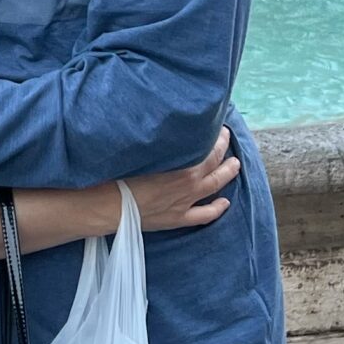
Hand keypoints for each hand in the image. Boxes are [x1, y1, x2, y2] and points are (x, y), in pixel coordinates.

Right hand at [126, 129, 241, 231]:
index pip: (208, 147)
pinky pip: (205, 215)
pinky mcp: (178, 218)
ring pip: (214, 186)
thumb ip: (166, 143)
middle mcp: (190, 183)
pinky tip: (225, 203)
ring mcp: (186, 202)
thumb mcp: (145, 150)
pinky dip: (218, 208)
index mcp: (183, 165)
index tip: (216, 124)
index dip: (215, 136)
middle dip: (223, 148)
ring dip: (227, 174)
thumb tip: (175, 129)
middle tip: (226, 136)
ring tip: (235, 164)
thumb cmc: (121, 173)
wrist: (108, 205)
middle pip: (214, 164)